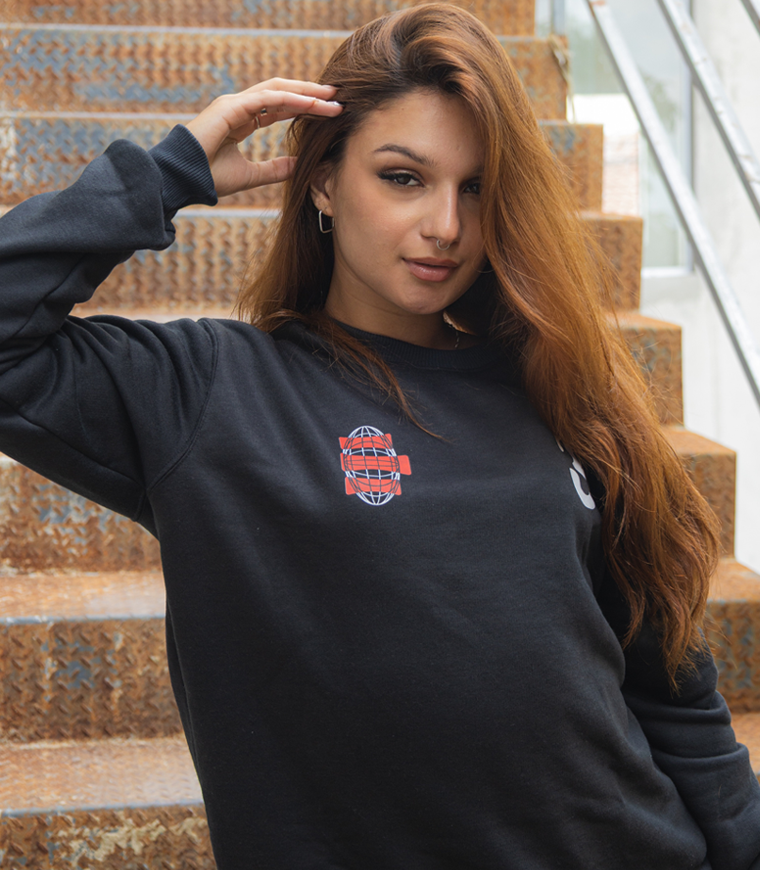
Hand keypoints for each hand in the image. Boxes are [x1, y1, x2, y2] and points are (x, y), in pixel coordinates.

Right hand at [185, 78, 342, 197]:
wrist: (183, 180)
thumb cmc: (209, 178)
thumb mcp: (251, 175)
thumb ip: (275, 169)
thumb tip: (298, 166)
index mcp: (242, 119)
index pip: (279, 107)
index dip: (304, 107)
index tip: (329, 111)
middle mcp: (240, 107)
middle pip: (282, 94)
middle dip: (310, 94)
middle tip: (337, 97)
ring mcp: (234, 104)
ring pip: (278, 91)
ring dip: (306, 93)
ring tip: (331, 97)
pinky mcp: (231, 107)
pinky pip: (267, 99)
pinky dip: (291, 99)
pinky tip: (311, 103)